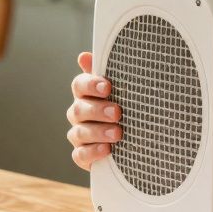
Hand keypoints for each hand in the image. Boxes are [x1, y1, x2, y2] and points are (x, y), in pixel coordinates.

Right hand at [65, 51, 120, 170]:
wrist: (134, 141)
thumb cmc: (125, 109)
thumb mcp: (121, 91)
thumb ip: (108, 74)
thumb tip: (84, 56)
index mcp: (86, 95)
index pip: (79, 85)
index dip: (91, 85)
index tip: (107, 87)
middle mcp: (79, 113)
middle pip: (78, 109)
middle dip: (98, 110)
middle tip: (117, 112)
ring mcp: (79, 135)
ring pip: (79, 132)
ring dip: (98, 132)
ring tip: (117, 133)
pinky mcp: (82, 155)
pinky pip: (80, 154)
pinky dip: (92, 152)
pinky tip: (106, 150)